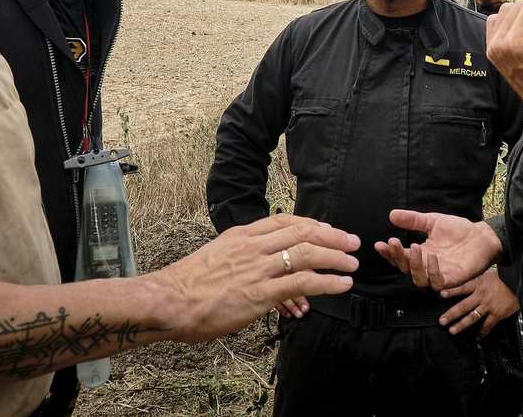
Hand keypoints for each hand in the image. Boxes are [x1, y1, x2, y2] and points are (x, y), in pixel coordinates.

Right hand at [150, 213, 356, 341]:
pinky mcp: (261, 293)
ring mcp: (258, 268)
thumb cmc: (187, 286)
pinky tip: (341, 284)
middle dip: (332, 235)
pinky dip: (327, 282)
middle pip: (302, 231)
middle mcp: (253, 246)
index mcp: (241, 235)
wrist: (169, 300)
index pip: (284, 220)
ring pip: (307, 253)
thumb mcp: (215, 257)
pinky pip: (303, 283)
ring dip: (336, 257)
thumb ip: (238, 256)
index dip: (312, 224)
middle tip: (352, 242)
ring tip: (353, 264)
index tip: (328, 229)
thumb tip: (252, 266)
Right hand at [373, 210, 500, 290]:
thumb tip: (392, 214)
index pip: (400, 257)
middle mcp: (428, 266)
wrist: (482, 236)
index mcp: (421, 254)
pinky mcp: (453, 279)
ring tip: (414, 246)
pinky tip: (432, 256)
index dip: (389, 253)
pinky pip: (439, 282)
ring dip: (414, 265)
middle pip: (406, 269)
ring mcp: (440, 274)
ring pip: (419, 279)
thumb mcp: (432, 221)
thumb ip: (413, 220)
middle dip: (397, 257)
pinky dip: (433, 271)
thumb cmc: (459, 230)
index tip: (380, 244)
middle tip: (393, 242)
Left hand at [439, 268, 519, 338]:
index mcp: (478, 284)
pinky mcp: (496, 314)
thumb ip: (472, 280)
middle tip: (442, 320)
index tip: (440, 294)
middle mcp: (481, 296)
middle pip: (463, 306)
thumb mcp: (485, 275)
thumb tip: (459, 279)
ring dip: (461, 325)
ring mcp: (488, 306)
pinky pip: (487, 326)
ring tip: (452, 330)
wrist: (518, 284)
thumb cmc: (501, 279)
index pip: (462, 287)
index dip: (451, 290)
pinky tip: (476, 338)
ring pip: (472, 317)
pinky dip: (481, 333)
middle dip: (451, 314)